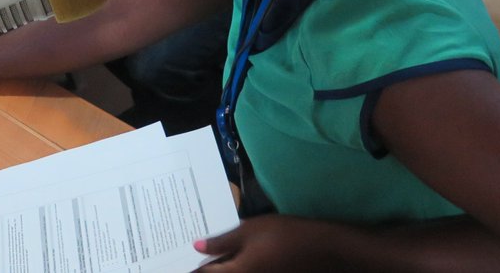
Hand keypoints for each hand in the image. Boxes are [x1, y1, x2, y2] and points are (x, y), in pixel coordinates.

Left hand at [196, 215, 334, 270]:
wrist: (322, 248)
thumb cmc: (284, 235)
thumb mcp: (250, 230)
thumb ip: (222, 242)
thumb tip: (196, 247)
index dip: (192, 268)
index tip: (177, 259)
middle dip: (205, 267)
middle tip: (192, 255)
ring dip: (220, 267)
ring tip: (209, 255)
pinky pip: (243, 272)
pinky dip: (233, 266)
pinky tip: (230, 256)